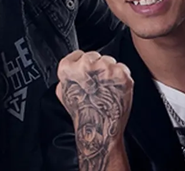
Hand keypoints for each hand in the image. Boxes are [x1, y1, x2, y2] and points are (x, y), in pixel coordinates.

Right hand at [56, 50, 133, 170]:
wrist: (100, 128)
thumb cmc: (82, 114)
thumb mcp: (63, 94)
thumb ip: (65, 78)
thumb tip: (71, 70)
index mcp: (68, 69)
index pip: (77, 55)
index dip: (82, 63)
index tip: (86, 72)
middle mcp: (86, 65)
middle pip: (94, 56)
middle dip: (97, 68)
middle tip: (97, 84)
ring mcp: (105, 68)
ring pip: (109, 61)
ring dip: (109, 72)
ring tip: (106, 89)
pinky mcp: (121, 74)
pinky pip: (122, 68)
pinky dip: (120, 78)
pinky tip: (114, 90)